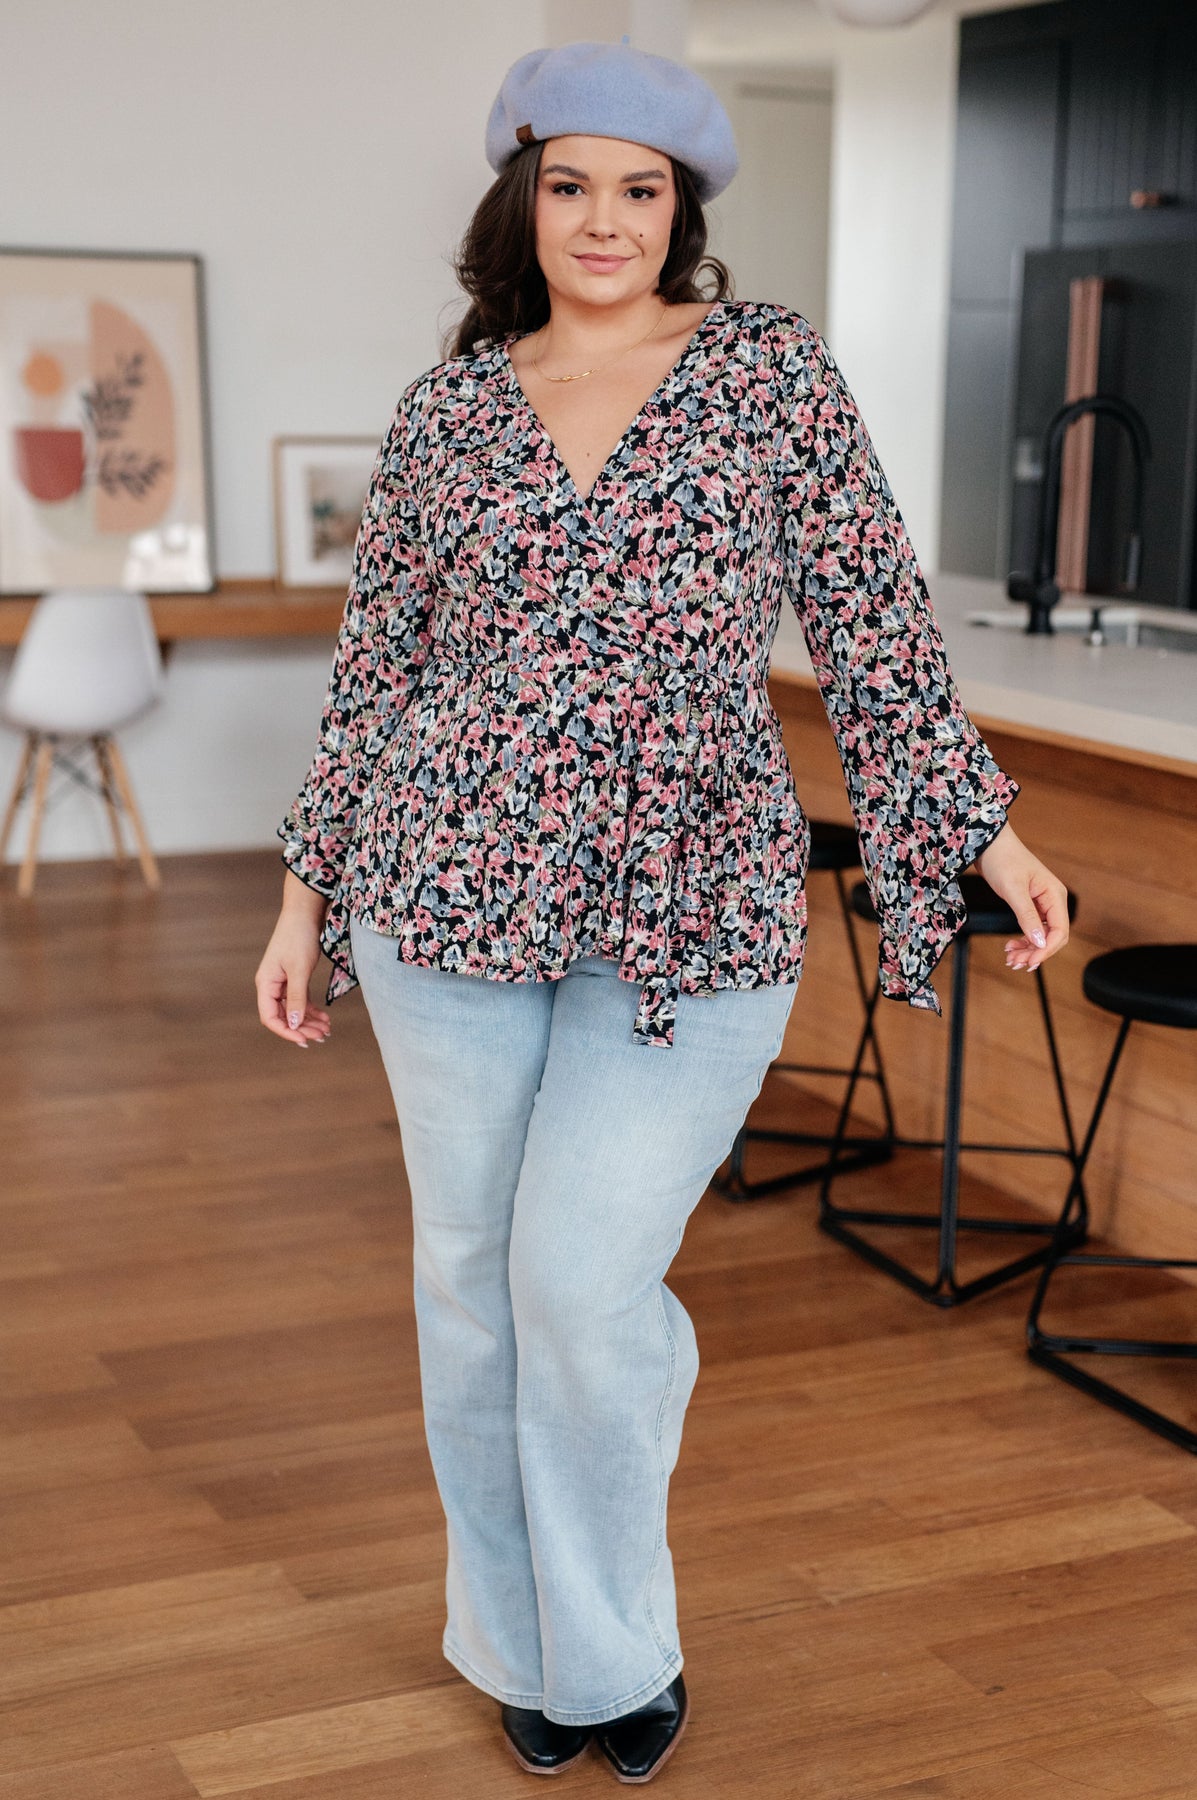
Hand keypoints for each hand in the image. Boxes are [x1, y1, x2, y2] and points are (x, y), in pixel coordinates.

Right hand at [255, 872, 332, 1047]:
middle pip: (283, 1015)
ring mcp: (282, 981)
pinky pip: (301, 999)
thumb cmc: (298, 937)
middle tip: (322, 1037)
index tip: (304, 1040)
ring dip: (309, 1021)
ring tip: (327, 1030)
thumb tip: (293, 1024)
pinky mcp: (294, 976)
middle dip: (301, 1028)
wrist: (305, 912)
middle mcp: (271, 985)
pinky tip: (325, 1017)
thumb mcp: (299, 970)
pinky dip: (312, 1009)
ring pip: (294, 1009)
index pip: (270, 1017)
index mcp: (265, 984)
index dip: (286, 1031)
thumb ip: (296, 998)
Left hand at [975, 821, 1069, 973]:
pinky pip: (1032, 929)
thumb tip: (1039, 942)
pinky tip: (1011, 947)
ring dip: (1028, 949)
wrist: (988, 844)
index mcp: (1054, 895)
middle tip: (1015, 963)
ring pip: (1041, 935)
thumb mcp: (1013, 889)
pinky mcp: (1029, 905)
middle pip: (1052, 936)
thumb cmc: (1002, 859)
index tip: (1029, 961)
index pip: (1060, 931)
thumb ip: (1027, 916)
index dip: (1046, 949)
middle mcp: (1052, 900)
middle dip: (1036, 952)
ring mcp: (1042, 903)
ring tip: (1011, 959)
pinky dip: (1023, 940)